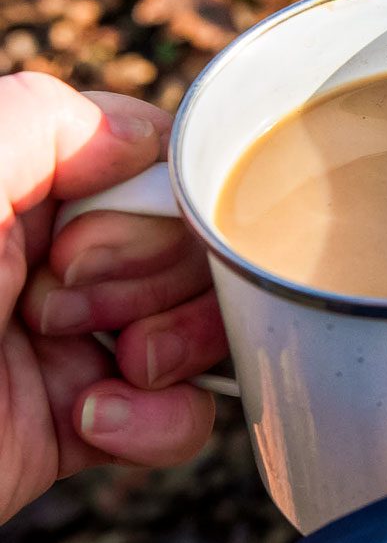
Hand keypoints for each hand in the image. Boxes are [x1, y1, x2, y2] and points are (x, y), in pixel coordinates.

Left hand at [0, 72, 226, 522]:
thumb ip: (45, 119)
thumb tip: (142, 140)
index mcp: (26, 193)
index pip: (155, 169)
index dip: (150, 210)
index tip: (75, 247)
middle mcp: (57, 260)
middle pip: (191, 246)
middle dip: (149, 283)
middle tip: (55, 312)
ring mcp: (79, 341)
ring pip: (205, 323)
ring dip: (173, 349)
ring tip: (111, 372)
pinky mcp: (93, 420)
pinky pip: (185, 411)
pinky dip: (162, 422)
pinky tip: (99, 423)